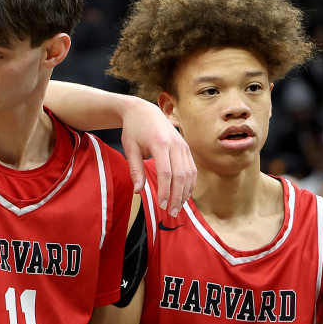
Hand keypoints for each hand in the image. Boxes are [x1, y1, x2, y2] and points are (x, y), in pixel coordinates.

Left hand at [119, 99, 195, 216]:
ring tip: (178, 207)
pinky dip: (190, 183)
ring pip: (190, 173)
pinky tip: (185, 194)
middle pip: (180, 175)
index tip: (162, 206)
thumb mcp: (130, 148)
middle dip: (177, 196)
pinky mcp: (186, 148)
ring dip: (185, 192)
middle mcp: (175, 145)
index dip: (165, 191)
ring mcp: (183, 146)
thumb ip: (135, 170)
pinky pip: (192, 168)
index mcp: (160, 144)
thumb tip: (139, 191)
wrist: (144, 110)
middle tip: (172, 213)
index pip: (166, 173)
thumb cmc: (134, 130)